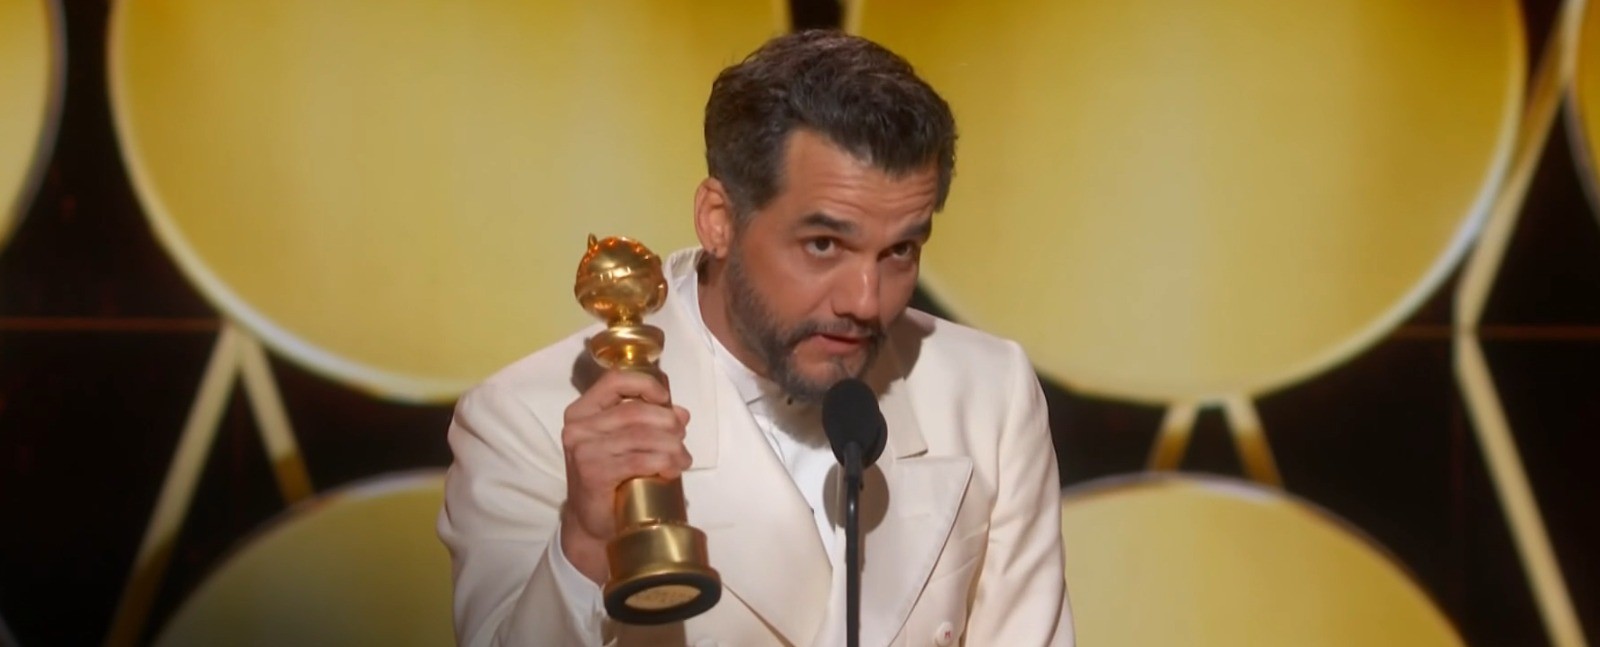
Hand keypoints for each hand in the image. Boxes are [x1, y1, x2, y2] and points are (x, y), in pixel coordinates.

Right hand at [558, 369, 691, 584]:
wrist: (592, 524)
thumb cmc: (610, 480)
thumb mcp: (626, 445)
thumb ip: (648, 424)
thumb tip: (682, 413)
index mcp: (582, 411)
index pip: (615, 381)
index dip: (646, 385)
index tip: (666, 401)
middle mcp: (578, 427)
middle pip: (636, 412)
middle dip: (669, 423)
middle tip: (682, 439)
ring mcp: (584, 450)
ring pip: (642, 435)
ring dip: (672, 446)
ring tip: (683, 458)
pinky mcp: (594, 473)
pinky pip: (640, 460)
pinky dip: (664, 462)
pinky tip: (672, 469)